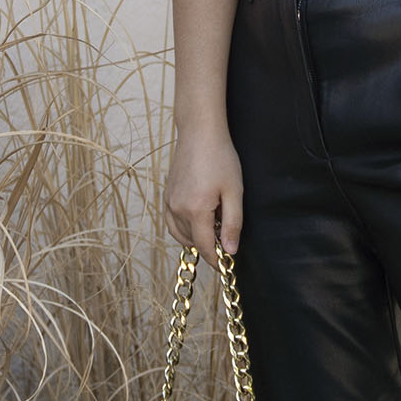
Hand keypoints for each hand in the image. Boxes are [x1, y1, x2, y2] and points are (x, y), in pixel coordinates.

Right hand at [165, 126, 244, 252]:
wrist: (200, 133)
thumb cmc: (220, 158)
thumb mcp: (234, 192)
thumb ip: (233, 223)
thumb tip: (230, 250)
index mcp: (195, 210)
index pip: (205, 247)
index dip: (216, 260)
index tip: (225, 266)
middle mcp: (177, 209)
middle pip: (193, 242)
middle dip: (209, 246)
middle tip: (226, 236)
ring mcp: (169, 202)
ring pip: (181, 234)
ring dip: (197, 237)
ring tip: (215, 224)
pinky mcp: (166, 195)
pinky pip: (172, 223)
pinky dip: (184, 229)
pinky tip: (199, 219)